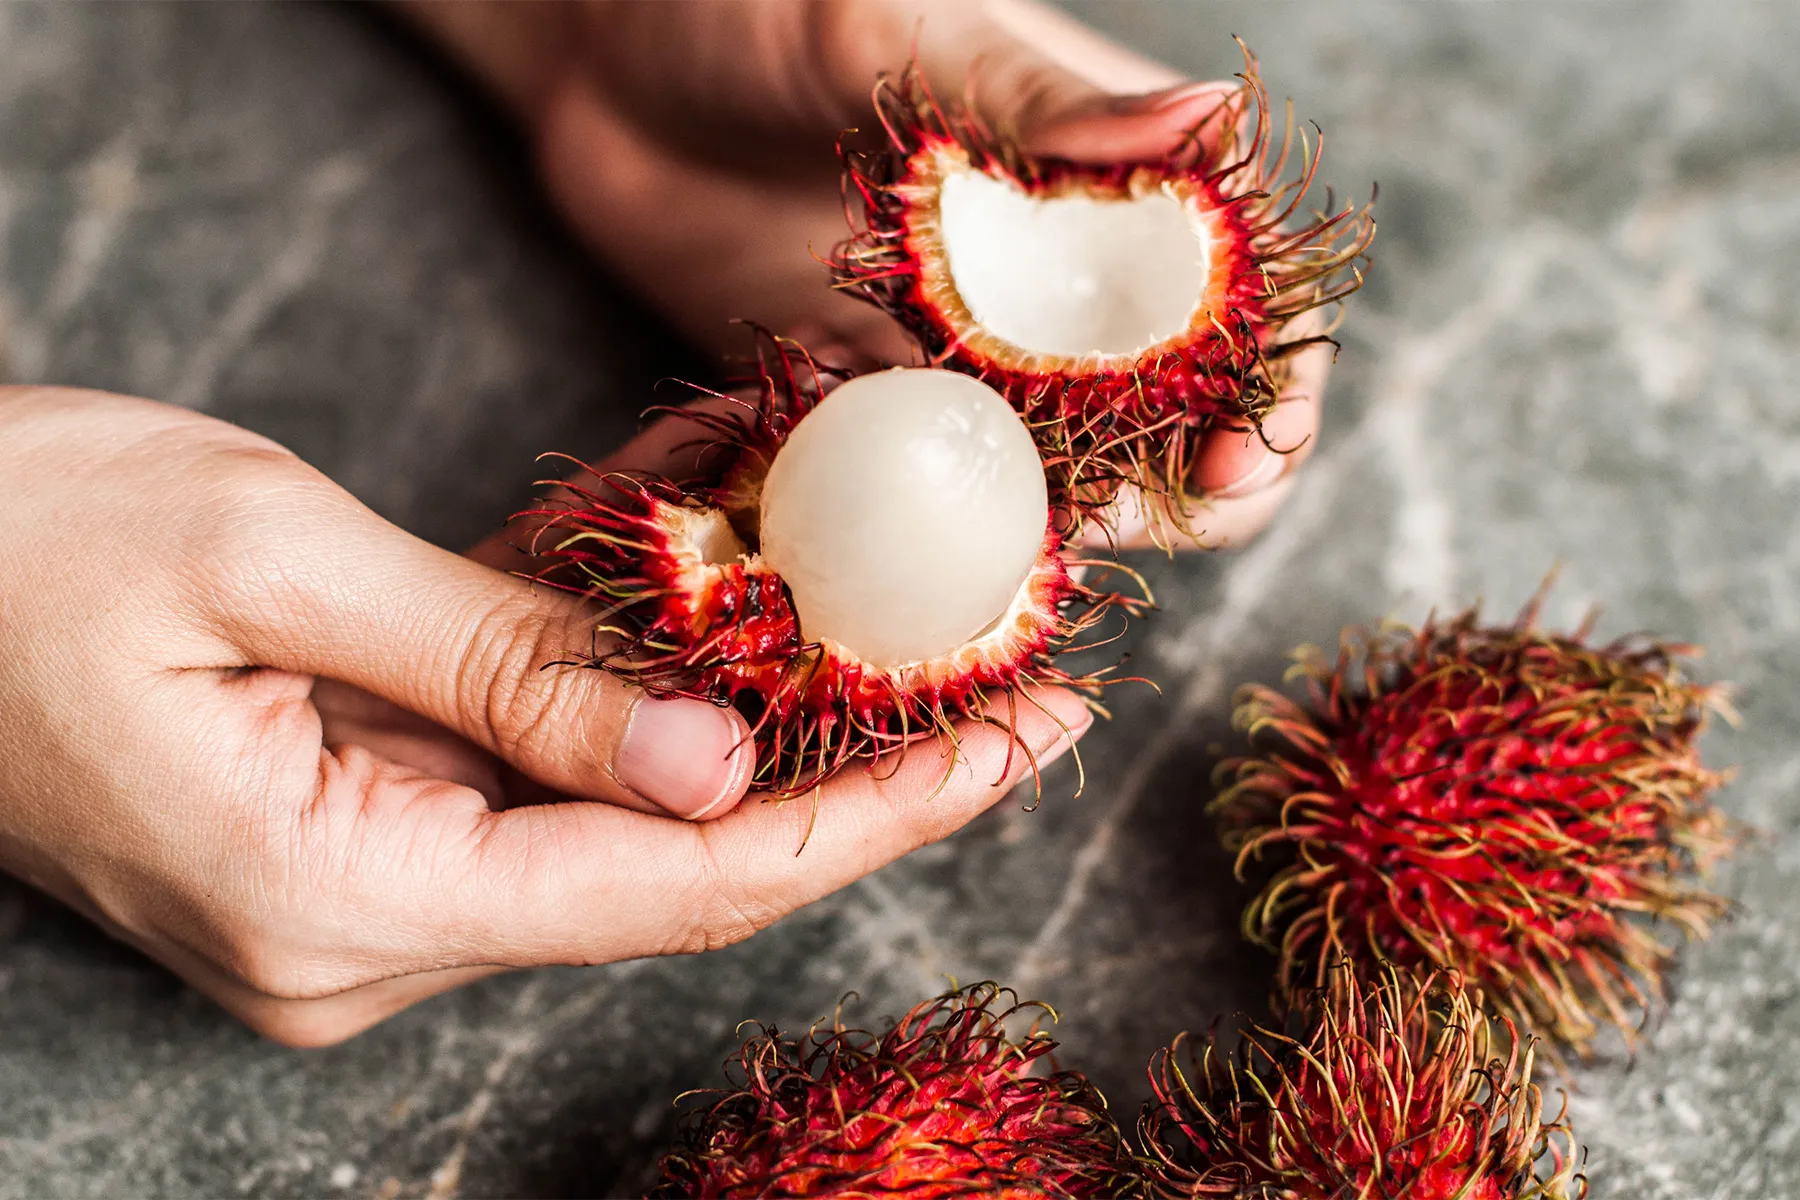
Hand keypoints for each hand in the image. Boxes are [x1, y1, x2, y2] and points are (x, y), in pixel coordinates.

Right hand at [0, 388, 1087, 1044]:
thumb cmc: (16, 537)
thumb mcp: (273, 557)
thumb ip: (505, 667)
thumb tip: (717, 767)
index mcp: (336, 899)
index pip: (676, 889)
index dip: (867, 820)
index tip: (1011, 747)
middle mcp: (360, 941)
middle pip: (672, 872)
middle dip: (853, 781)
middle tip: (1017, 695)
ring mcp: (358, 902)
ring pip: (621, 827)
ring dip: (763, 735)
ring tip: (918, 655)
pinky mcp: (353, 838)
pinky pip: (542, 784)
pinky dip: (646, 711)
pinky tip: (741, 630)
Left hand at [397, 0, 1327, 549]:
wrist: (600, 58)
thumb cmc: (746, 1)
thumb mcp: (893, 26)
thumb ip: (1036, 98)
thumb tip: (1208, 121)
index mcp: (1105, 176)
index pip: (1248, 293)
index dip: (1267, 387)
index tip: (1227, 458)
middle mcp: (1056, 277)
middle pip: (1176, 413)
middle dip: (1175, 492)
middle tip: (1108, 529)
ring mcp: (967, 347)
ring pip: (1062, 469)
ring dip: (1060, 527)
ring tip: (1015, 564)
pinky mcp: (874, 394)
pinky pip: (932, 485)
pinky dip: (940, 531)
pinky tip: (911, 559)